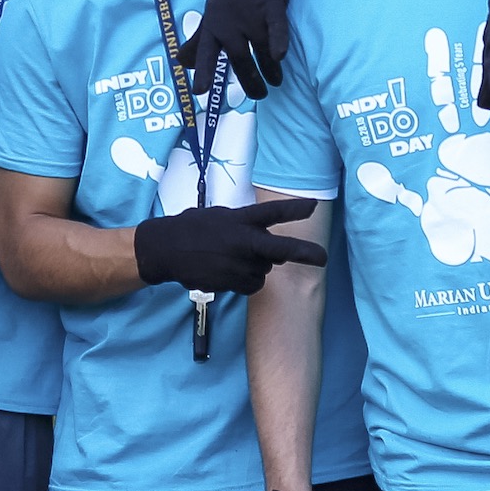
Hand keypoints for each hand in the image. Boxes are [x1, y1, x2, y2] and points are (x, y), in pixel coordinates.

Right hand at [132, 198, 324, 295]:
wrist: (166, 249)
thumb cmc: (194, 228)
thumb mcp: (222, 216)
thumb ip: (246, 226)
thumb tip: (270, 246)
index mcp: (240, 220)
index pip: (271, 213)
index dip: (294, 209)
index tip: (314, 206)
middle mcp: (242, 242)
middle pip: (280, 249)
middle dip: (304, 253)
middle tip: (323, 258)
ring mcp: (237, 264)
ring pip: (264, 271)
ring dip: (257, 267)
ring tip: (232, 259)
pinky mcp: (231, 282)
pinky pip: (251, 285)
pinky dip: (246, 281)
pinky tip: (226, 271)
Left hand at [182, 0, 296, 99]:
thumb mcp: (211, 6)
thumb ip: (200, 38)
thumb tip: (182, 63)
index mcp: (213, 21)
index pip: (206, 51)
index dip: (203, 71)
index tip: (200, 92)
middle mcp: (229, 18)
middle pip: (239, 57)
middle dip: (249, 80)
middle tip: (259, 96)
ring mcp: (250, 10)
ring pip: (260, 47)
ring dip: (269, 68)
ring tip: (276, 81)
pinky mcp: (272, 0)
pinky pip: (276, 26)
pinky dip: (279, 40)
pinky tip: (281, 55)